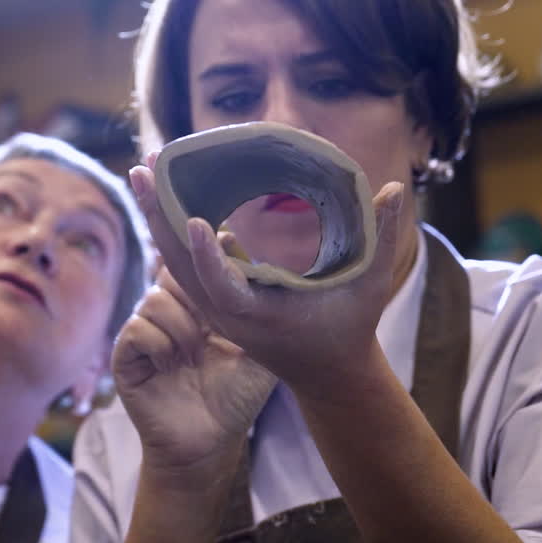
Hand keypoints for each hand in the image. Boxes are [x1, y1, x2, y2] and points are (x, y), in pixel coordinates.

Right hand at [113, 263, 275, 472]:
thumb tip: (258, 266)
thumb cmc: (236, 398)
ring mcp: (146, 332)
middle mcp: (169, 313)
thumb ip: (257, 311)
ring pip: (154, 300)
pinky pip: (136, 329)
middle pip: (170, 270)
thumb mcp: (259, 351)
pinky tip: (172, 365)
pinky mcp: (126, 356)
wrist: (211, 442)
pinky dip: (159, 344)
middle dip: (194, 292)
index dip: (204, 253)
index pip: (192, 263)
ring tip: (194, 355)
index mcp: (198, 306)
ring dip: (181, 327)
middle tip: (211, 322)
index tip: (226, 245)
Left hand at [128, 160, 404, 398]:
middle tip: (146, 168)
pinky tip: (162, 197)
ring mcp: (217, 311)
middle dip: (161, 216)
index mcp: (261, 317)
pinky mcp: (215, 303)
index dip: (207, 257)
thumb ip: (382, 238)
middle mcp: (229, 315)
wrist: (328, 374)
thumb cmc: (350, 329)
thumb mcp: (372, 286)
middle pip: (181, 268)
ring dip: (158, 218)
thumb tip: (395, 188)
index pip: (223, 288)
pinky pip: (183, 266)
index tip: (193, 220)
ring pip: (174, 265)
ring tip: (145, 172)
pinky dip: (170, 231)